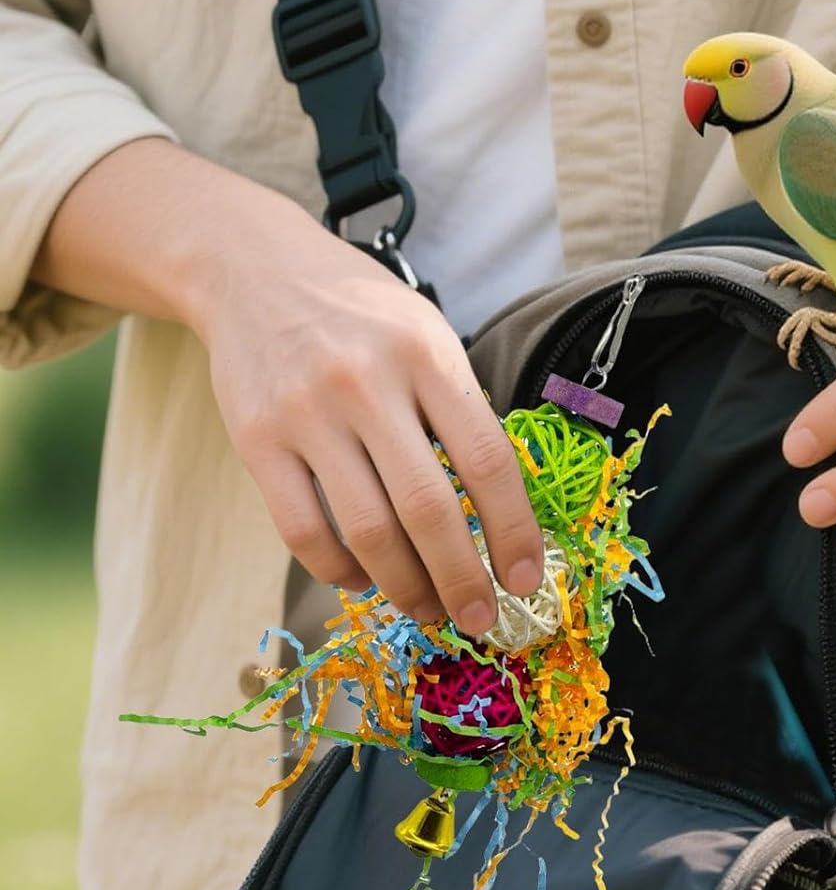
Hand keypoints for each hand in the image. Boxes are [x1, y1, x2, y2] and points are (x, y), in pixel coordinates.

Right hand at [36, 139, 542, 631]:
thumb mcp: (428, 334)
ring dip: (407, 588)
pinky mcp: (256, 441)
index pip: (487, 459)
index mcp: (427, 355)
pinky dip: (341, 569)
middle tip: (479, 619)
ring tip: (430, 610)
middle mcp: (367, 383)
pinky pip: (304, 531)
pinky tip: (366, 579)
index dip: (514, 530)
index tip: (527, 579)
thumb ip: (462, 409)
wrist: (254, 270)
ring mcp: (306, 414)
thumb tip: (503, 510)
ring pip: (367, 530)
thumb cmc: (362, 313)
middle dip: (462, 579)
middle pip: (428, 508)